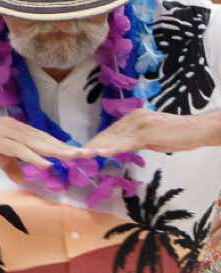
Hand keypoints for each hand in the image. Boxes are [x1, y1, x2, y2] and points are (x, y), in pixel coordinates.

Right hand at [0, 117, 81, 171]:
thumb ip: (10, 165)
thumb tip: (23, 178)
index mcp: (16, 127)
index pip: (44, 138)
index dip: (63, 145)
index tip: (82, 152)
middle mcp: (14, 126)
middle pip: (47, 138)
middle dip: (69, 147)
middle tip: (91, 153)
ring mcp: (6, 131)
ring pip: (38, 143)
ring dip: (59, 151)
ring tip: (77, 157)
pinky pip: (20, 150)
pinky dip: (34, 157)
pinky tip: (47, 163)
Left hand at [76, 109, 218, 157]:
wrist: (198, 129)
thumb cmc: (177, 135)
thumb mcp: (150, 139)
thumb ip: (133, 141)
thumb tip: (118, 148)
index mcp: (133, 118)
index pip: (110, 132)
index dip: (96, 142)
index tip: (82, 152)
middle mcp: (134, 117)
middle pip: (108, 134)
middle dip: (92, 146)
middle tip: (74, 156)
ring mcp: (140, 123)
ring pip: (114, 138)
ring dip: (97, 148)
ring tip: (82, 155)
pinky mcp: (148, 131)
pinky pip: (127, 141)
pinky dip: (114, 148)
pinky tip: (102, 153)